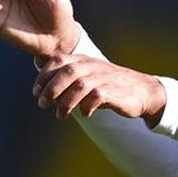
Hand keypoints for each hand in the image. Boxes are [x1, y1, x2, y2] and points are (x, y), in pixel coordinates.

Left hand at [33, 55, 166, 122]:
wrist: (141, 90)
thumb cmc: (109, 86)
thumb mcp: (88, 78)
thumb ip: (68, 81)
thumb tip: (43, 93)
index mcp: (84, 60)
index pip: (58, 61)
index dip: (44, 76)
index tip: (36, 91)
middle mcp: (93, 66)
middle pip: (67, 72)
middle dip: (51, 89)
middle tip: (42, 104)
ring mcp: (104, 77)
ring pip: (79, 85)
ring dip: (65, 102)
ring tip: (60, 115)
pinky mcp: (114, 91)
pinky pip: (96, 97)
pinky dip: (86, 107)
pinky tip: (84, 114)